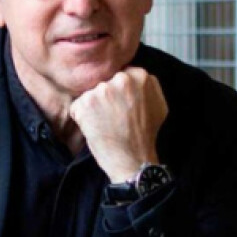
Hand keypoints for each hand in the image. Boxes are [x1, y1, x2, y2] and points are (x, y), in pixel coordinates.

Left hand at [69, 67, 167, 181]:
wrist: (133, 160)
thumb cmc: (145, 135)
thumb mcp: (159, 105)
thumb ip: (149, 86)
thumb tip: (138, 76)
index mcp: (140, 76)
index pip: (120, 76)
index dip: (118, 93)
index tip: (121, 107)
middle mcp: (120, 79)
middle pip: (104, 83)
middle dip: (105, 98)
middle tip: (112, 118)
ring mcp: (101, 91)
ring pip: (90, 94)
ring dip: (93, 108)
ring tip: (105, 125)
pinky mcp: (85, 104)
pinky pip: (77, 107)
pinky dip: (81, 118)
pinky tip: (94, 129)